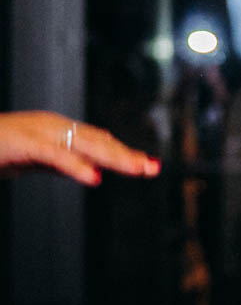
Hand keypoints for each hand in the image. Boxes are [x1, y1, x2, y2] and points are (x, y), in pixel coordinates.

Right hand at [0, 111, 159, 184]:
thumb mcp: (35, 160)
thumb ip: (63, 163)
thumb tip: (93, 172)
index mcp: (56, 130)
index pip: (98, 141)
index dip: (124, 153)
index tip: (149, 165)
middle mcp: (52, 126)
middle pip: (97, 141)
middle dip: (126, 155)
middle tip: (153, 168)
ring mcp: (38, 132)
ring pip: (83, 145)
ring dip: (113, 157)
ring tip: (137, 169)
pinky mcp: (22, 143)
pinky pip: (54, 155)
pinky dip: (76, 165)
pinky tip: (94, 178)